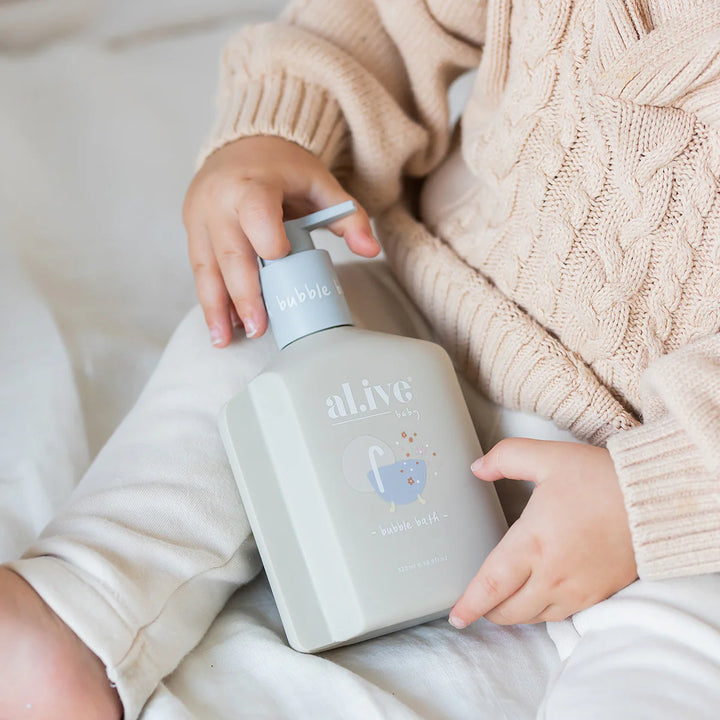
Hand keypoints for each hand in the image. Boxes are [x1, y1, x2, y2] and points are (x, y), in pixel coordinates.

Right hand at [182, 136, 379, 346]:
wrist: (243, 145)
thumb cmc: (285, 169)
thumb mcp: (321, 185)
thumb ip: (347, 216)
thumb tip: (371, 250)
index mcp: (254, 183)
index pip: (256, 211)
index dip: (267, 238)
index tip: (280, 260)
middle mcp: (220, 200)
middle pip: (231, 252)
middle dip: (244, 294)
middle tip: (259, 328)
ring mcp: (201, 216)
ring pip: (207, 267)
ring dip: (217, 307)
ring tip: (225, 340)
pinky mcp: (193, 230)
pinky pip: (200, 269)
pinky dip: (211, 299)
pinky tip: (221, 325)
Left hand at [448, 439, 637, 627]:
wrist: (653, 501)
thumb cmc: (600, 479)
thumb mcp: (547, 457)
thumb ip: (505, 458)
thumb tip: (477, 468)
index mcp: (532, 543)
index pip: (491, 584)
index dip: (470, 604)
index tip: (455, 616)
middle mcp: (551, 574)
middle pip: (508, 610)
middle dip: (487, 612)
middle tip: (476, 605)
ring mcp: (576, 589)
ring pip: (533, 617)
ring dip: (513, 614)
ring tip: (502, 603)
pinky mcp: (597, 595)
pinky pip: (561, 616)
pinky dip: (541, 613)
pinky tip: (537, 600)